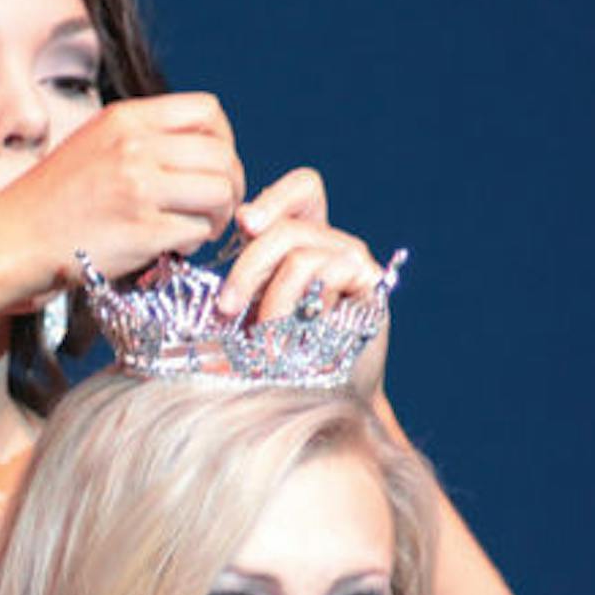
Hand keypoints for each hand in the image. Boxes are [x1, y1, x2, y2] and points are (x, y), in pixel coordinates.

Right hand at [0, 92, 245, 289]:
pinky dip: (194, 243)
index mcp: (126, 118)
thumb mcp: (94, 144)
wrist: (13, 239)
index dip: (223, 140)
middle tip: (214, 207)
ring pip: (219, 192)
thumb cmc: (52, 200)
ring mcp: (140, 189)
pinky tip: (173, 247)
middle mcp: (136, 147)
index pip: (208, 110)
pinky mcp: (143, 231)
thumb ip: (142, 138)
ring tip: (195, 228)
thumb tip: (198, 149)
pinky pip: (197, 231)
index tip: (212, 167)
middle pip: (222, 154)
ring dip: (217, 215)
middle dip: (230, 184)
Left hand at [216, 168, 391, 398]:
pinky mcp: (370, 283)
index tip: (242, 226)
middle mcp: (334, 244)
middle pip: (285, 227)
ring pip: (298, 253)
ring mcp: (354, 261)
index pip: (304, 189)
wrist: (319, 405)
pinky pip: (324, 274)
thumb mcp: (249, 312)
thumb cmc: (276, 360)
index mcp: (308, 239)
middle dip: (247, 267)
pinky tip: (291, 338)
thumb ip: (242, 275)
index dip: (275, 197)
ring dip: (268, 298)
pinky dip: (295, 308)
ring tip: (260, 338)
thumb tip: (236, 228)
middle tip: (225, 310)